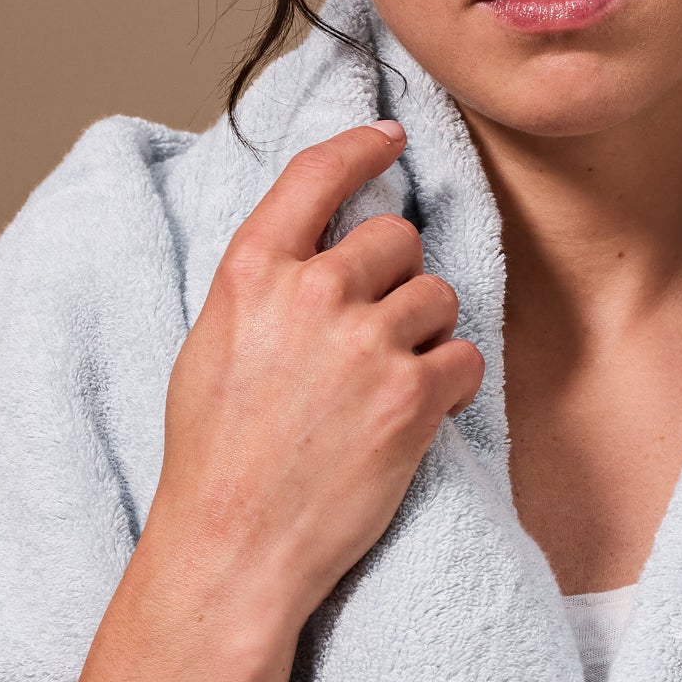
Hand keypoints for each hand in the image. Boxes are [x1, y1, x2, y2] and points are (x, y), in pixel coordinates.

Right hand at [141, 120, 483, 640]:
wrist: (234, 544)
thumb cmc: (216, 456)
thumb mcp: (213, 344)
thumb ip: (264, 287)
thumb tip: (314, 252)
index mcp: (252, 272)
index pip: (317, 176)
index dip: (361, 148)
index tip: (389, 138)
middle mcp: (313, 293)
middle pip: (397, 237)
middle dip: (396, 277)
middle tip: (371, 335)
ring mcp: (367, 343)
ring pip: (438, 296)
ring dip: (427, 333)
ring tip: (387, 384)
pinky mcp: (414, 396)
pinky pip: (467, 357)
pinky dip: (453, 383)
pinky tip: (418, 413)